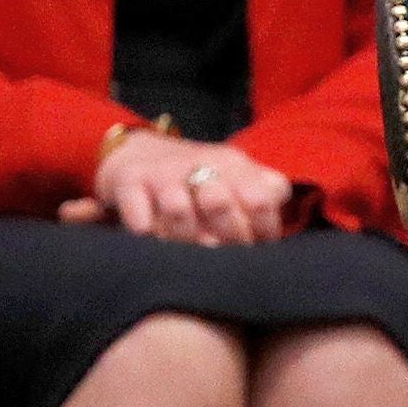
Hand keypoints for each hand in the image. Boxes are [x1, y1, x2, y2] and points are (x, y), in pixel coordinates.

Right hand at [57, 130, 291, 244]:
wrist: (135, 152)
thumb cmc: (195, 176)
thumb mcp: (234, 175)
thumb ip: (265, 194)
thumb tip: (278, 225)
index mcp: (233, 165)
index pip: (261, 198)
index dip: (262, 230)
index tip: (254, 246)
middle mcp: (199, 165)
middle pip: (219, 204)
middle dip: (224, 238)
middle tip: (218, 254)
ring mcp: (162, 176)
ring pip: (178, 210)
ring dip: (184, 239)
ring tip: (186, 255)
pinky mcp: (129, 184)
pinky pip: (138, 214)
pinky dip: (145, 232)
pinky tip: (151, 242)